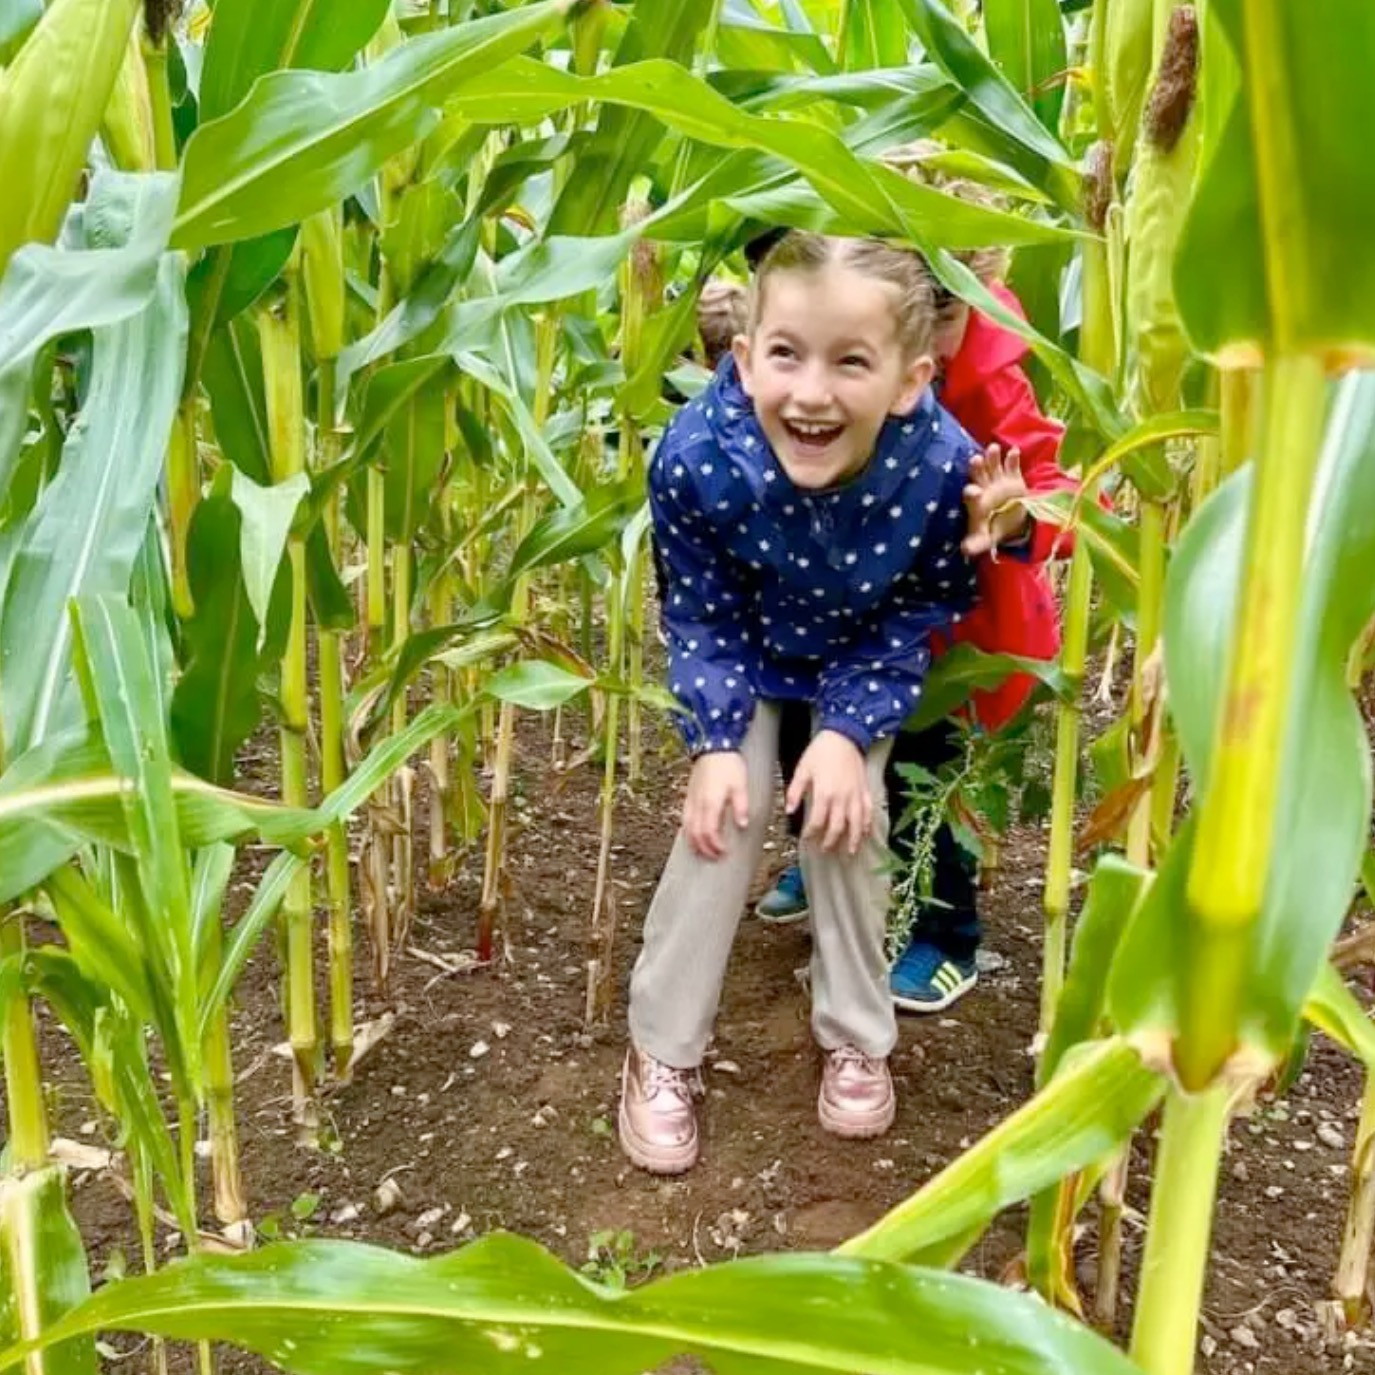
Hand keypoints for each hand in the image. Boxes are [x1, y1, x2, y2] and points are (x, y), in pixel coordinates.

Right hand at [683, 751, 749, 859]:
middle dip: (704, 849)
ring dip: (694, 843)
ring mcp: (690, 801)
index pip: (709, 832)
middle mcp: (697, 804)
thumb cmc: (728, 765)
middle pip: (696, 834)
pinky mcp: (688, 796)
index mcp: (710, 803)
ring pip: (687, 828)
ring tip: (703, 852)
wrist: (712, 746)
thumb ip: (741, 806)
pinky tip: (693, 836)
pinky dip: (687, 832)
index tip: (724, 852)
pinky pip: (684, 819)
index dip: (715, 845)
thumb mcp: (740, 785)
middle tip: (715, 857)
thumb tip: (742, 825)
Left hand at [785, 729, 871, 855]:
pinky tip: (865, 833)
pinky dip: (867, 824)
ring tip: (850, 852)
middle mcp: (842, 798)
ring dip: (853, 840)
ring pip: (856, 824)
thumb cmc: (820, 752)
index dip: (811, 833)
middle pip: (837, 827)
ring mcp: (856, 796)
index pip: (817, 821)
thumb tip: (789, 812)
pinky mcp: (865, 790)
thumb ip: (795, 791)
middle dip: (831, 842)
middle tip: (825, 850)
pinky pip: (868, 812)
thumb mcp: (802, 769)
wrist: (844, 736)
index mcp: (824, 794)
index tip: (806, 840)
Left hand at [961, 444, 1029, 557]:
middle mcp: (984, 487)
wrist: (1010, 521)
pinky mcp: (1012, 477)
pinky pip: (1012, 465)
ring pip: (993, 465)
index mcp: (976, 501)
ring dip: (993, 457)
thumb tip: (965, 551)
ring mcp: (998, 480)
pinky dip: (1013, 458)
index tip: (973, 491)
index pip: (971, 495)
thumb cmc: (992, 528)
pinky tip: (1013, 451)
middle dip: (977, 467)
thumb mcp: (985, 538)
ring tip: (993, 448)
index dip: (971, 492)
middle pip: (979, 474)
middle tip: (976, 459)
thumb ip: (976, 543)